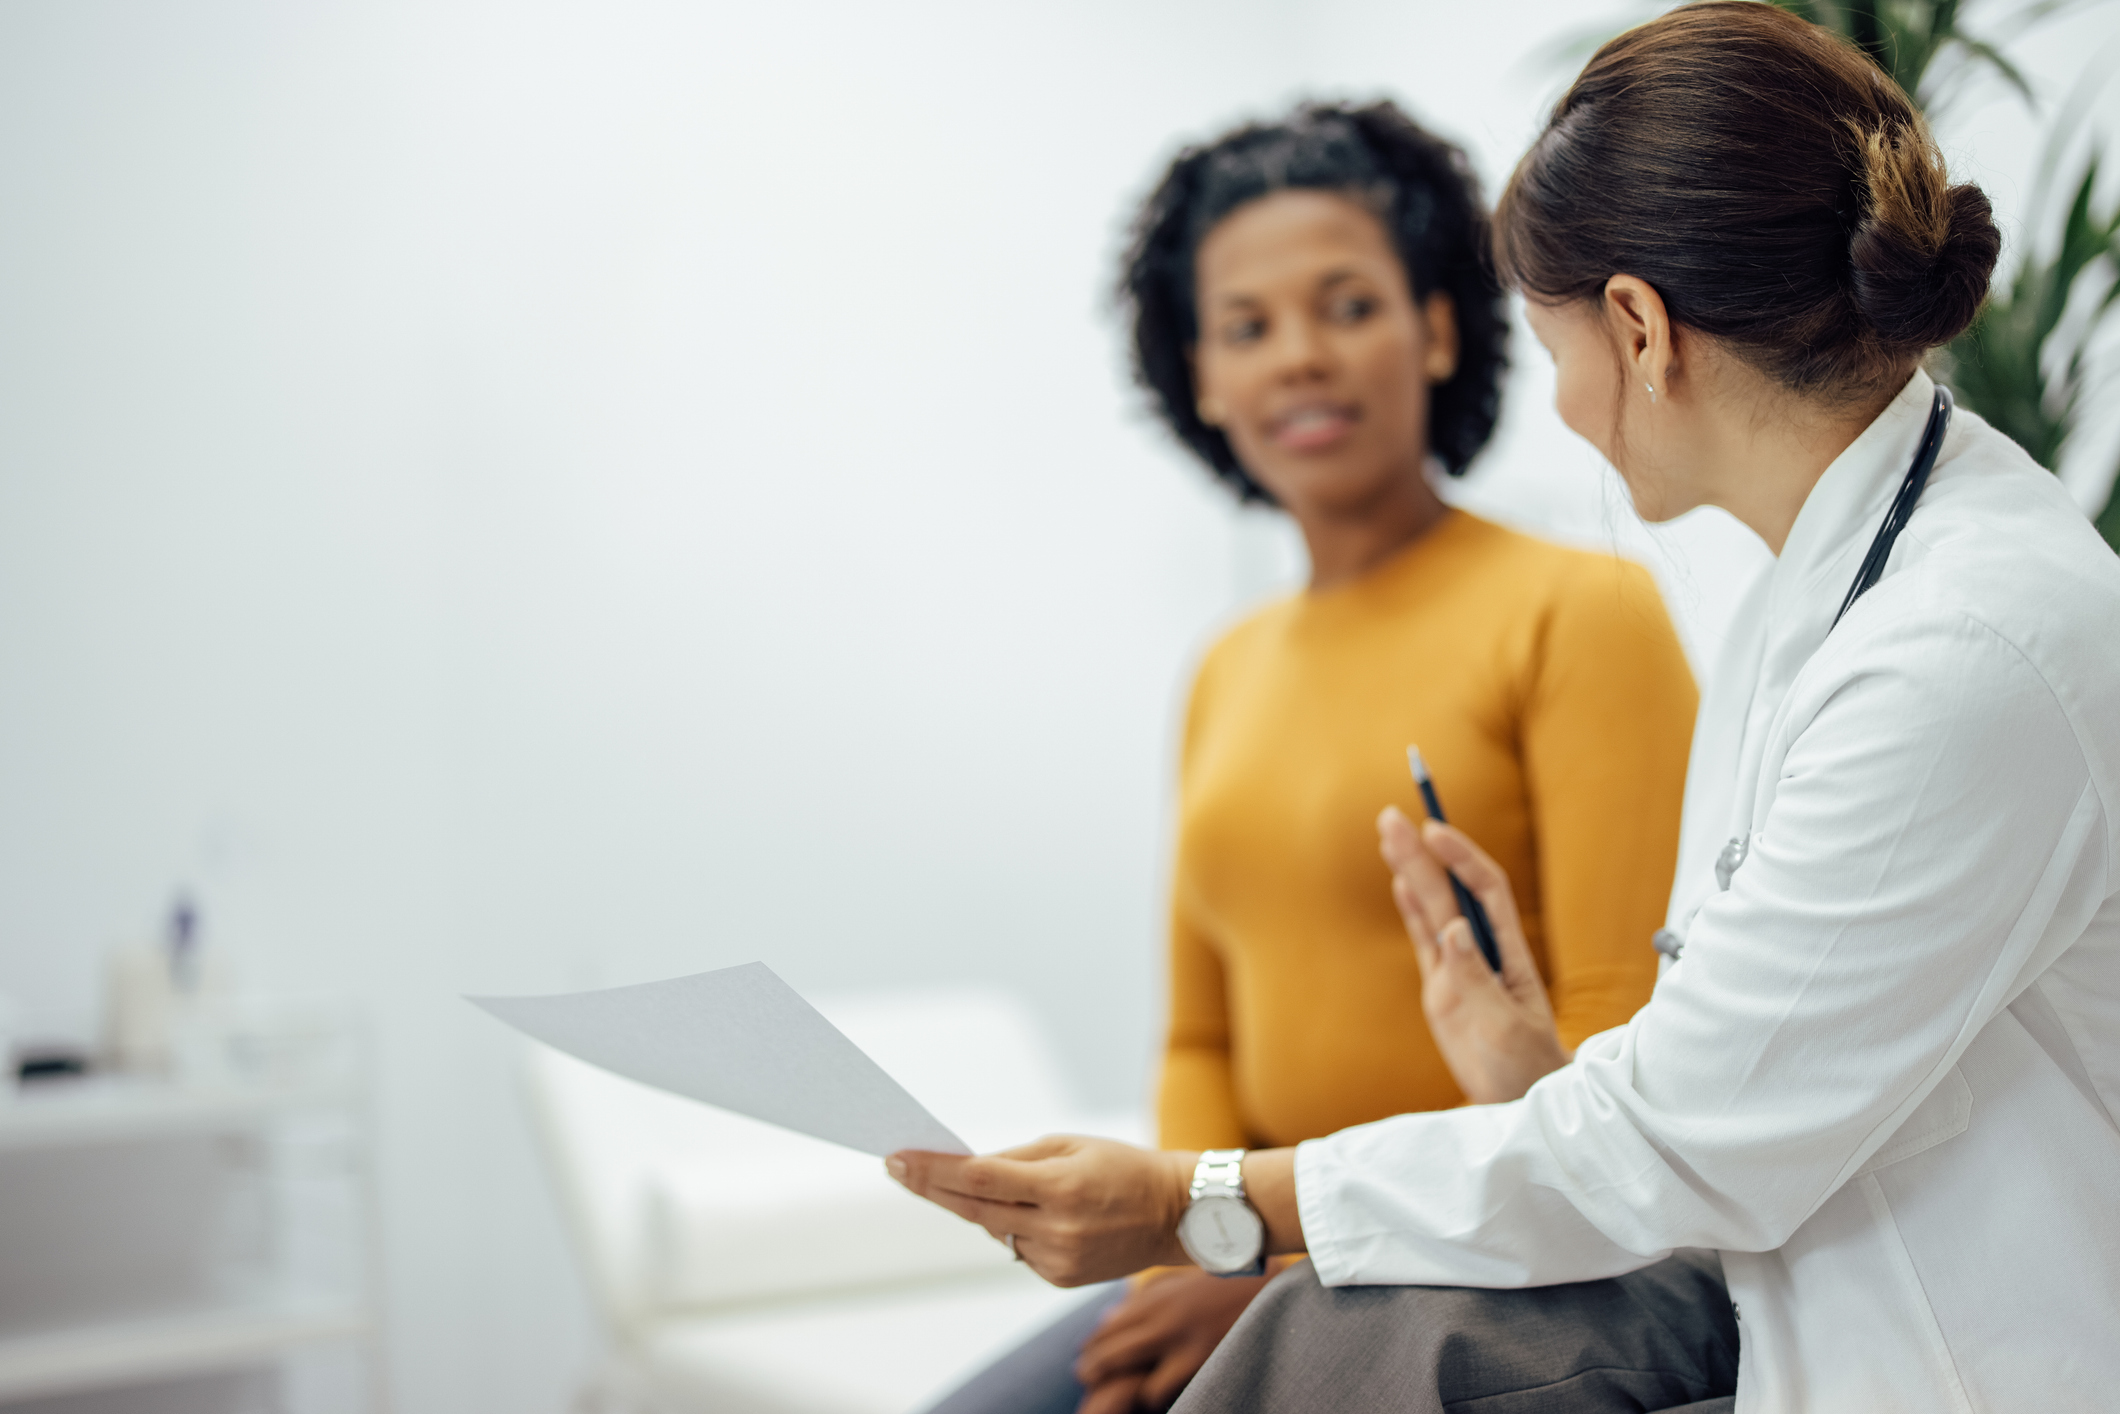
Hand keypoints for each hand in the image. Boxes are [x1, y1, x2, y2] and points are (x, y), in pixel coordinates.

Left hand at [886, 1135, 1194, 1286]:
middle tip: (897, 1166)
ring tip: (1009, 1184)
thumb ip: (1014, 1158)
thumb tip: (963, 1168)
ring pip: (994, 1229)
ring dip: (983, 1206)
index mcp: (1059, 1186)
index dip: (932, 1169)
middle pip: (973, 1208)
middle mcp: (1056, 1228)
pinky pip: (1017, 1248)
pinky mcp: (1060, 1277)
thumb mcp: (1070, 1145)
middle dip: (931, 1187)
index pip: (977, 1176)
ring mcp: (1058, 1258)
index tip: (897, 1157)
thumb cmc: (1122, 1167)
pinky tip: (1041, 1213)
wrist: (1175, 1213)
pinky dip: (1016, 1228)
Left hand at [1073, 1269, 1269, 1412]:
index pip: (1108, 1326)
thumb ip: (1146, 1298)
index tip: (1085, 1355)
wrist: (1269, 1282)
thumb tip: (1109, 1317)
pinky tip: (1153, 1395)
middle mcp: (1160, 1316)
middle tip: (1086, 1377)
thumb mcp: (1180, 1280)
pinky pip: (1157, 1388)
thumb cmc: (1226, 1279)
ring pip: (1128, 1374)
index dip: (1091, 1345)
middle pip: (1109, 1350)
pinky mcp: (1198, 1358)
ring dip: (1120, 1385)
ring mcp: (1179, 1339)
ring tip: (1112, 1394)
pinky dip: (1152, 1395)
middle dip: (1093, 1368)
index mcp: (1155, 1296)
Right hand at [1378, 806, 1568, 1102]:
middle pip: (1449, 892)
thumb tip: (1453, 930)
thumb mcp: (1505, 1028)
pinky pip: (1423, 942)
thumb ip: (1477, 979)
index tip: (1433, 831)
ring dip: (1411, 871)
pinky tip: (1398, 881)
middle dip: (1422, 853)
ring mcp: (1460, 970)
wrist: (1524, 1103)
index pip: (1485, 890)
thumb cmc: (1526, 1068)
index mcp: (1508, 954)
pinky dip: (1410, 911)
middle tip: (1390, 816)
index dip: (1461, 857)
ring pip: (1431, 910)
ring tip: (1387, 833)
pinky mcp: (1442, 990)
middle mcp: (1483, 953)